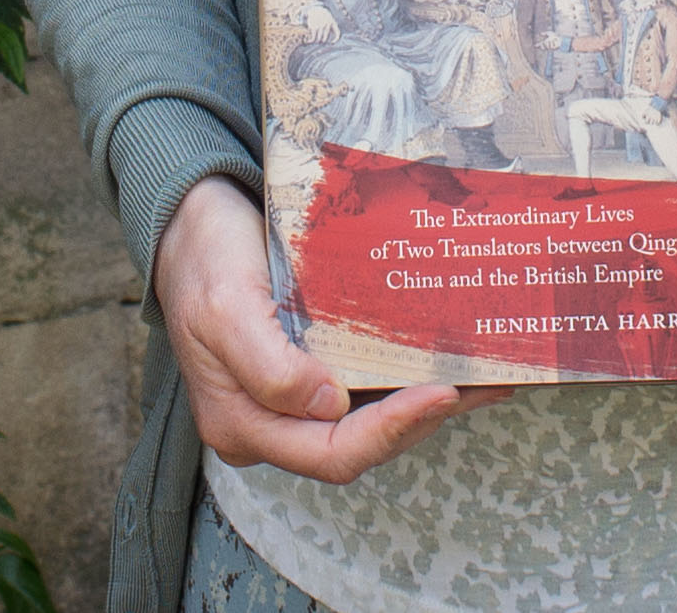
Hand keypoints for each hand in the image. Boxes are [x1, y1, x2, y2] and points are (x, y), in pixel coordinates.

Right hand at [154, 180, 503, 480]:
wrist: (190, 224)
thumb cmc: (204, 262)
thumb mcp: (226, 309)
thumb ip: (269, 367)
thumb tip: (327, 405)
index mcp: (245, 424)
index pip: (330, 453)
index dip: (391, 431)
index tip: (442, 393)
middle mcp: (272, 424)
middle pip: (359, 445)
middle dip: (423, 418)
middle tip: (482, 382)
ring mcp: (293, 400)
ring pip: (370, 419)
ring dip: (427, 401)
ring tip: (486, 374)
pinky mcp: (311, 370)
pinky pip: (366, 387)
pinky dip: (409, 377)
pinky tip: (451, 357)